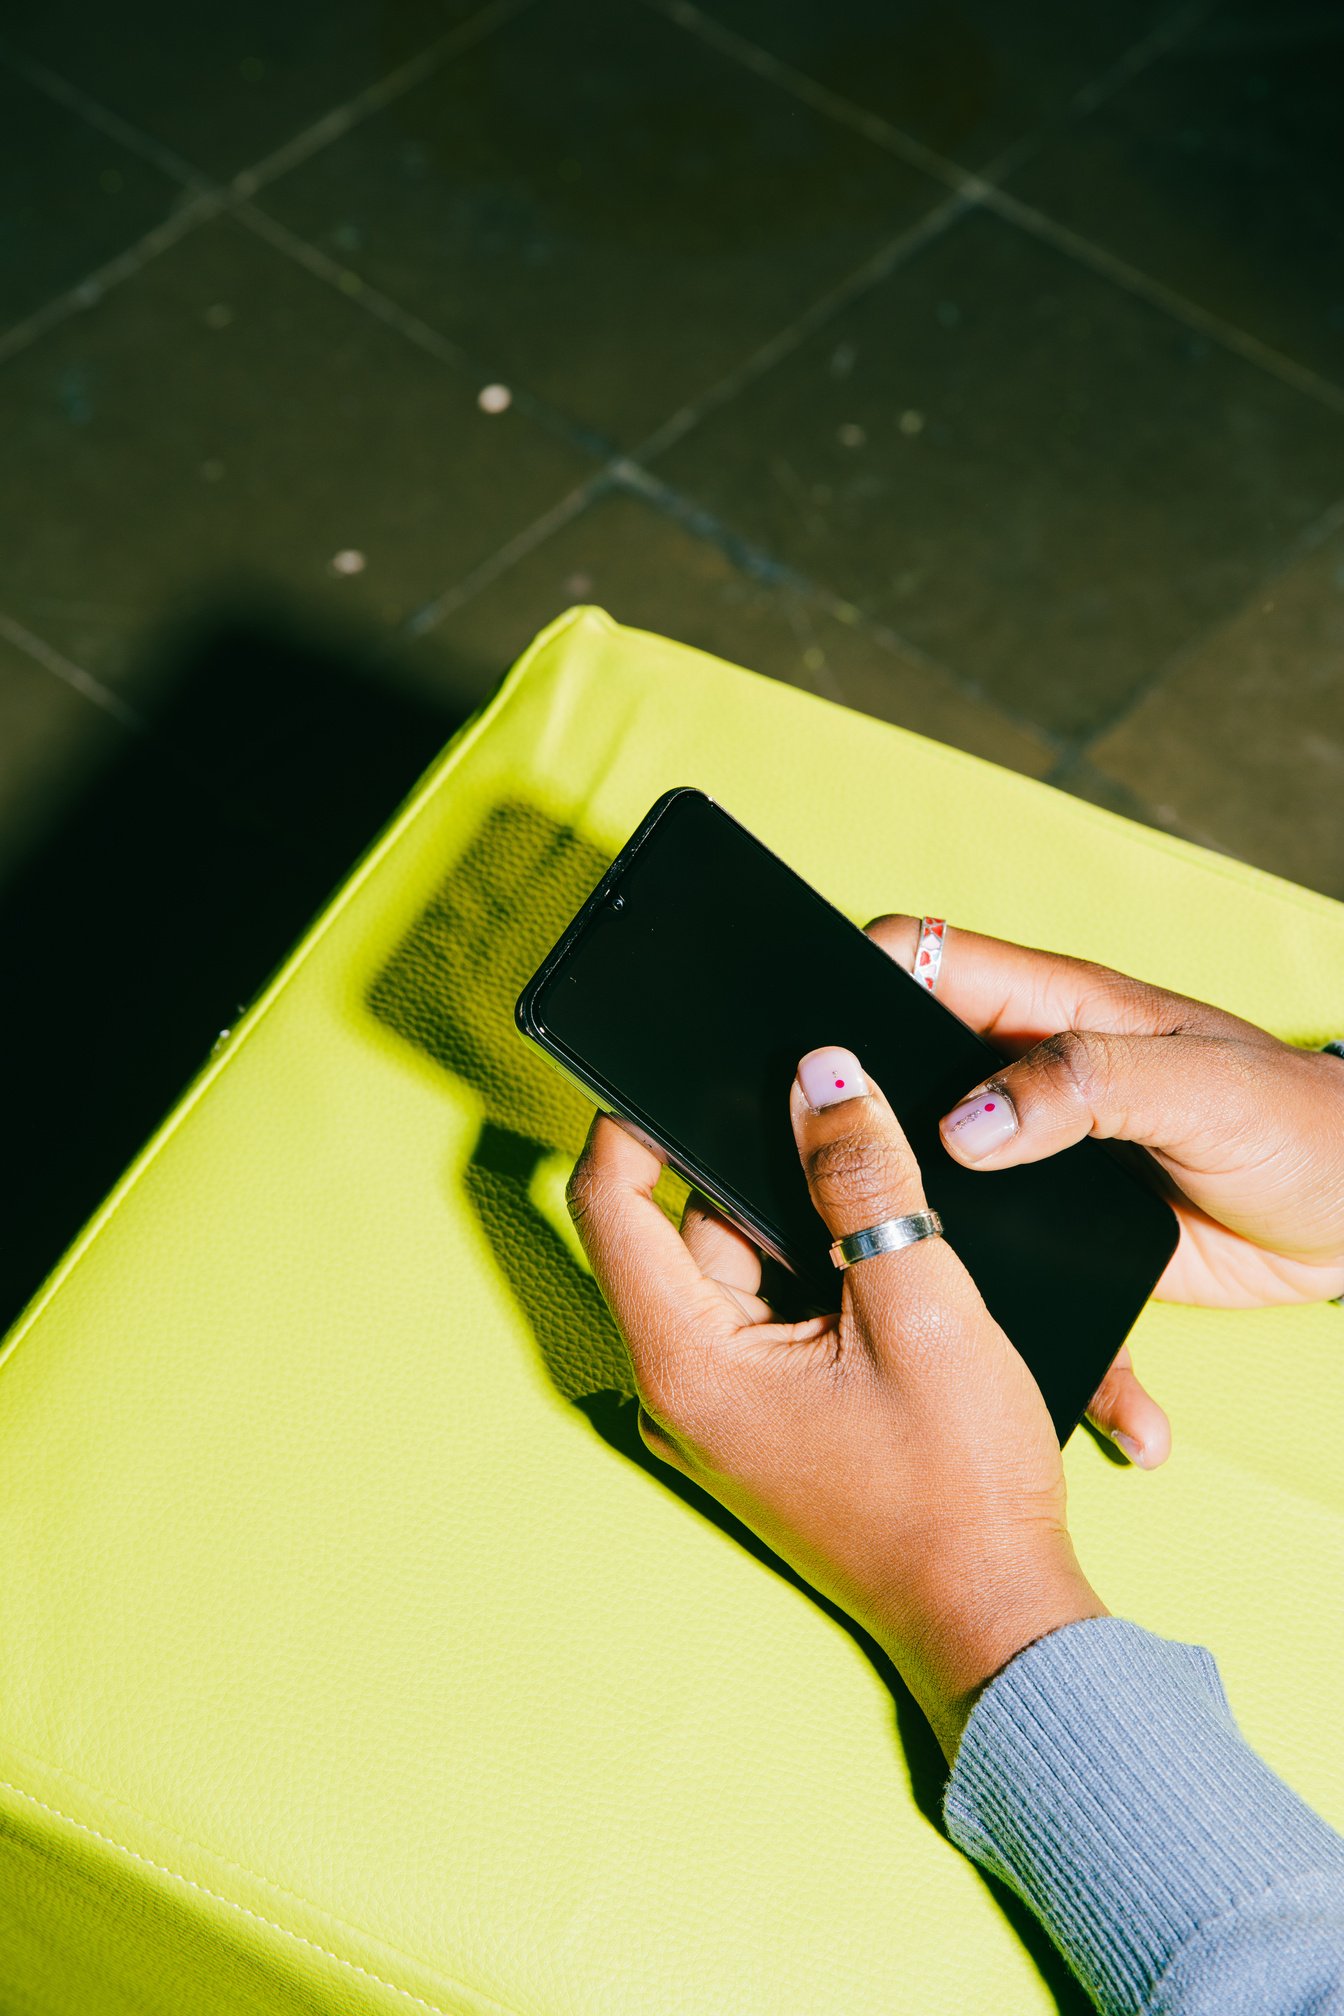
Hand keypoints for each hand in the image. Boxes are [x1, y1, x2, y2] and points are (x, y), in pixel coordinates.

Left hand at [565, 1046, 1105, 1762]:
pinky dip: (815, 1279)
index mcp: (685, 1360)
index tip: (693, 1059)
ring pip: (740, 1269)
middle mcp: (680, 1386)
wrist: (996, 1615)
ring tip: (882, 1203)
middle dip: (762, 1170)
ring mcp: (720, 1410)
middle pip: (690, 1228)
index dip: (638, 1120)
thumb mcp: (920, 1305)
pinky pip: (767, 1317)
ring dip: (801, 1226)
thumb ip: (863, 1180)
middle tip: (840, 1119)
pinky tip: (884, 1266)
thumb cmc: (959, 1485)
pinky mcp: (762, 1422)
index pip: (609, 1202)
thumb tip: (823, 1076)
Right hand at [864, 915, 1343, 1464]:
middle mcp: (1023, 1084)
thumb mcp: (1195, 1086)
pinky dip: (1037, 1345)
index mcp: (1045, 1012)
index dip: (854, 984)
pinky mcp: (1064, 1244)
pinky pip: (1019, 1287)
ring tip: (907, 1321)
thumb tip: (965, 1127)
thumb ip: (1081, 1085)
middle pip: (900, 1087)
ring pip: (940, 1197)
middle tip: (825, 1203)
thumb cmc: (1297, 1121)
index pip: (916, 960)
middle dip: (854, 1137)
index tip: (812, 1055)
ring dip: (924, 1255)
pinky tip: (1083, 1401)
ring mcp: (1035, 1166)